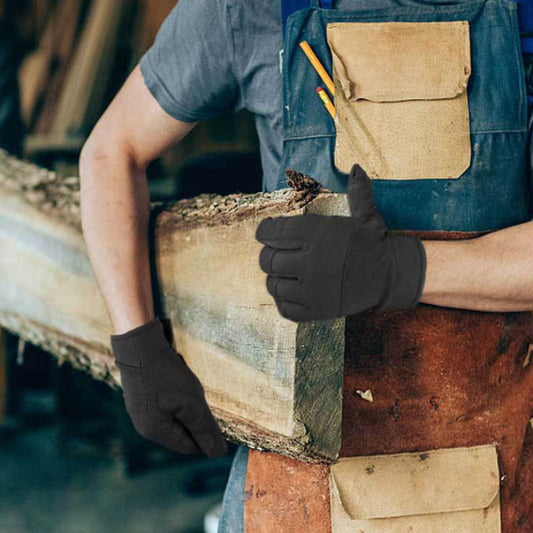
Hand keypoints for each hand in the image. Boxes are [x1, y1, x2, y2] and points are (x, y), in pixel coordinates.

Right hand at [110, 317, 226, 456]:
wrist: (139, 345)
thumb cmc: (166, 375)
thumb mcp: (192, 403)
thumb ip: (205, 429)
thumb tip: (217, 453)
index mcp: (154, 432)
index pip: (187, 446)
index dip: (206, 438)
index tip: (218, 422)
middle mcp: (142, 426)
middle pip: (178, 434)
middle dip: (195, 422)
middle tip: (204, 402)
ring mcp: (138, 411)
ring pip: (171, 420)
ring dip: (185, 411)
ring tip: (190, 391)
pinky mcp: (138, 397)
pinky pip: (162, 408)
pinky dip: (175, 401)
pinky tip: (178, 385)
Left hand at [255, 164, 426, 321]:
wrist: (390, 277)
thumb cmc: (372, 244)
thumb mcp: (367, 216)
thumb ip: (357, 192)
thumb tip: (357, 167)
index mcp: (318, 234)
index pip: (272, 232)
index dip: (264, 232)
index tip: (266, 232)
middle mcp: (312, 262)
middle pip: (267, 260)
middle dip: (268, 255)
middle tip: (276, 254)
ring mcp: (313, 290)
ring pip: (273, 284)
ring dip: (276, 278)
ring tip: (286, 273)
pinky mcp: (315, 311)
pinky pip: (284, 307)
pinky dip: (284, 300)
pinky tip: (294, 290)